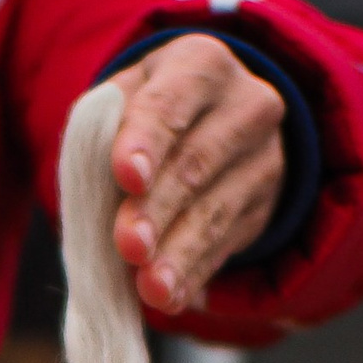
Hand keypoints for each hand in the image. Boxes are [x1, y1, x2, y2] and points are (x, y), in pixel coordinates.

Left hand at [107, 34, 287, 314]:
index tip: (126, 177)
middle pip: (196, 164)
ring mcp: (263, 160)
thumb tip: (99, 185)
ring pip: (215, 212)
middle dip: (158, 209)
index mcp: (201, 65)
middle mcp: (246, 107)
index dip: (147, 142)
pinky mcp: (261, 208)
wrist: (212, 119)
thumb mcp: (122, 100)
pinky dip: (192, 275)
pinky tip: (169, 297)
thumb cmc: (148, 110)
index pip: (171, 105)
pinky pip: (224, 246)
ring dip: (179, 254)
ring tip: (150, 287)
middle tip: (128, 246)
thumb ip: (103, 131)